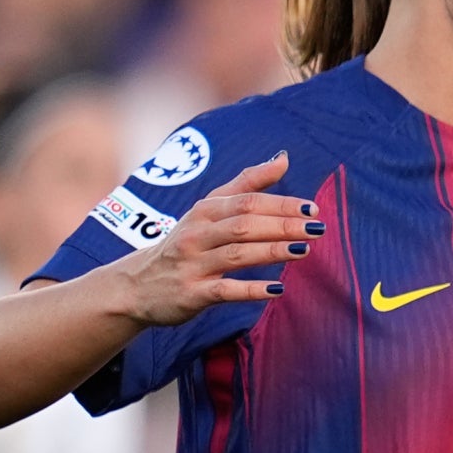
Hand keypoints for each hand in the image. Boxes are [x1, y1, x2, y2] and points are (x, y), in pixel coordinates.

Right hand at [110, 153, 317, 326]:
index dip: (281, 204)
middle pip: (244, 225)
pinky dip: (251, 289)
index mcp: (204, 211)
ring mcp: (192, 265)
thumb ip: (247, 184)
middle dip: (283, 225)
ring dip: (272, 251)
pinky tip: (277, 289)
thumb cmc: (185, 243)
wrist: (135, 287)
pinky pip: (224, 290)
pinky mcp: (191, 293)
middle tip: (317, 228)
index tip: (313, 208)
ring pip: (236, 254)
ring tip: (304, 250)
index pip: (247, 202)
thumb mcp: (208, 210)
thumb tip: (284, 158)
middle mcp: (196, 235)